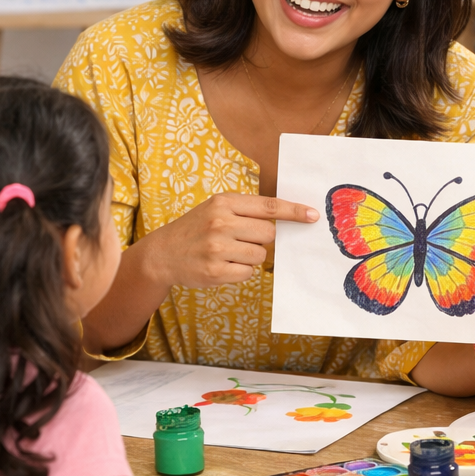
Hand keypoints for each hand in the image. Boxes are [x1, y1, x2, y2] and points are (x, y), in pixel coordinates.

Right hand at [139, 194, 317, 288]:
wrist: (162, 254)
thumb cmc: (196, 229)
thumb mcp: (216, 208)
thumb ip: (247, 211)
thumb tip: (284, 221)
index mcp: (224, 202)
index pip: (268, 206)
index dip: (294, 211)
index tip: (312, 215)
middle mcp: (221, 223)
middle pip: (269, 234)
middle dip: (262, 239)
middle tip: (242, 239)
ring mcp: (218, 248)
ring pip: (260, 255)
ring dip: (250, 257)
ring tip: (228, 252)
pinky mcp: (216, 271)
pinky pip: (248, 273)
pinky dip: (240, 271)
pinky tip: (222, 265)